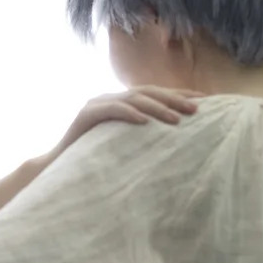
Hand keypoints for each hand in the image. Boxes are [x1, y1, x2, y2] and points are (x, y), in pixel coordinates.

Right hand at [47, 86, 201, 162]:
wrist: (57, 170)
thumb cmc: (93, 161)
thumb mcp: (124, 147)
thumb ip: (143, 138)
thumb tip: (177, 140)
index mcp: (120, 103)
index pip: (154, 94)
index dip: (178, 95)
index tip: (204, 102)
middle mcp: (109, 99)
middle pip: (147, 92)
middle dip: (174, 99)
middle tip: (197, 110)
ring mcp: (96, 104)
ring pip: (132, 98)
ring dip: (157, 107)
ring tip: (177, 119)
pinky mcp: (85, 115)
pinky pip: (111, 110)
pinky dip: (129, 113)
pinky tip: (144, 121)